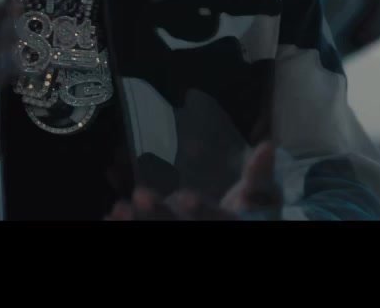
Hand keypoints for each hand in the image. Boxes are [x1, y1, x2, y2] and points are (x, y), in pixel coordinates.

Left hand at [105, 141, 282, 220]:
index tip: (186, 198)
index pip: (218, 220)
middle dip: (160, 216)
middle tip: (140, 194)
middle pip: (182, 230)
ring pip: (160, 234)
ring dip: (138, 224)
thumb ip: (261, 173)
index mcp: (231, 224)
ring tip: (116, 208)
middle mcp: (206, 233)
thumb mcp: (263, 195)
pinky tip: (110, 215)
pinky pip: (145, 232)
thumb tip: (269, 144)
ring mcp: (186, 234)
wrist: (244, 224)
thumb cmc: (254, 212)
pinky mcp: (167, 233)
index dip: (203, 211)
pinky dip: (127, 225)